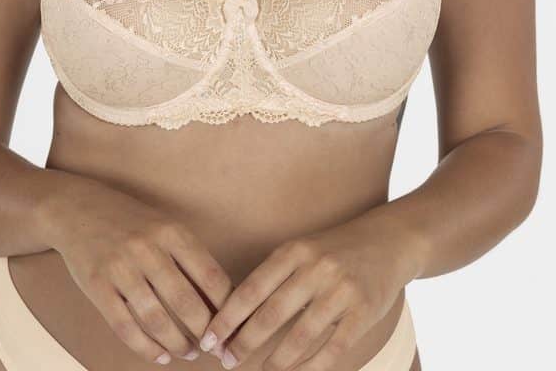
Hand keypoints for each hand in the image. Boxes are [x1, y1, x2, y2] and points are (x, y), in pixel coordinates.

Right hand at [47, 176, 233, 364]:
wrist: (77, 208)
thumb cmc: (130, 221)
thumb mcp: (164, 226)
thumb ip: (189, 257)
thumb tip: (221, 298)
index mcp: (172, 231)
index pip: (210, 277)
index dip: (226, 309)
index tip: (232, 328)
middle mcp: (148, 248)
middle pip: (186, 302)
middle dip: (205, 333)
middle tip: (214, 348)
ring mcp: (120, 267)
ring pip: (156, 319)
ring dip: (177, 344)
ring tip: (188, 353)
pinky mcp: (97, 285)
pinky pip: (125, 326)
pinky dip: (146, 348)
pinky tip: (159, 355)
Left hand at [198, 215, 421, 369]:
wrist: (388, 240)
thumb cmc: (334, 250)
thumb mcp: (301, 250)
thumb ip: (273, 276)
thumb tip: (234, 315)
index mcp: (294, 250)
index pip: (251, 289)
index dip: (227, 318)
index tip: (209, 339)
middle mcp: (315, 267)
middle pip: (271, 314)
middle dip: (244, 342)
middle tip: (226, 361)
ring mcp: (341, 289)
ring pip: (301, 335)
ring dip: (277, 361)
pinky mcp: (364, 311)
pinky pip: (334, 348)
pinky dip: (312, 367)